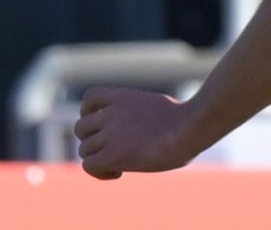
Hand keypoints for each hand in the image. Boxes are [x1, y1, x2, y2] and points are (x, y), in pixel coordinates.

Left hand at [74, 86, 200, 179]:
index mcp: (124, 97)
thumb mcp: (158, 107)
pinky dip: (100, 172)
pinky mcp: (112, 155)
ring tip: (119, 165)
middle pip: (81, 128)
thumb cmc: (186, 121)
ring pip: (85, 149)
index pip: (90, 98)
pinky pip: (89, 166)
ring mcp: (110, 134)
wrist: (189, 129)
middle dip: (93, 140)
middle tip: (113, 149)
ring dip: (98, 158)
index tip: (101, 123)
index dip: (89, 112)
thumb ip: (139, 114)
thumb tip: (141, 133)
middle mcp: (111, 113)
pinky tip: (119, 173)